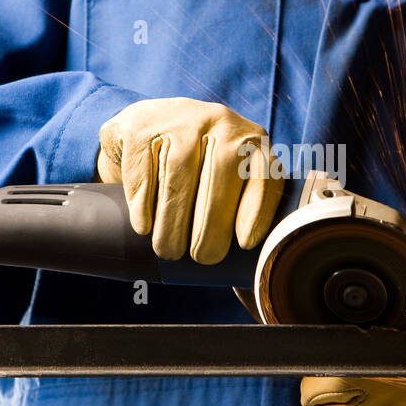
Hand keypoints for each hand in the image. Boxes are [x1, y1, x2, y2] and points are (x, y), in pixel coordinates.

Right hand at [96, 97, 282, 262]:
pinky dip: (143, 203)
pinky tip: (144, 225)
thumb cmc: (198, 168)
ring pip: (179, 174)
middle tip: (202, 257)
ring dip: (173, 221)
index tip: (244, 243)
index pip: (264, 172)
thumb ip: (244, 216)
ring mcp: (180, 119)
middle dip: (211, 225)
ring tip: (170, 250)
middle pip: (220, 175)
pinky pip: (144, 168)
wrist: (149, 124)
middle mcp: (222, 122)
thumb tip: (251, 287)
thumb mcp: (227, 180)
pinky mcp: (141, 125)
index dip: (257, 209)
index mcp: (252, 140)